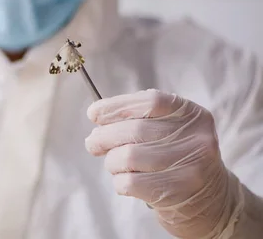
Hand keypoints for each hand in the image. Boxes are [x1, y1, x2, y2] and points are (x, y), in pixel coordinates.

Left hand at [85, 89, 242, 237]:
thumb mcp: (169, 130)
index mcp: (192, 115)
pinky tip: (125, 181)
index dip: (116, 106)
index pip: (150, 102)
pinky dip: (118, 181)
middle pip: (134, 130)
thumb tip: (97, 116)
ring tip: (114, 164)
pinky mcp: (177, 193)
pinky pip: (130, 182)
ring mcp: (190, 167)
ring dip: (111, 161)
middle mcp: (196, 138)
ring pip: (128, 157)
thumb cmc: (176, 158)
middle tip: (93, 143)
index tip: (94, 113)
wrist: (209, 200)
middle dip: (104, 136)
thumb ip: (138, 118)